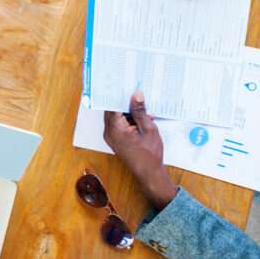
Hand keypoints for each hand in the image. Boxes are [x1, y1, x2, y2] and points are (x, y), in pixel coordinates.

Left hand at [103, 92, 178, 209]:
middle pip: (112, 110)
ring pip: (116, 117)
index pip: (112, 105)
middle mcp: (109, 132)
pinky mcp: (115, 140)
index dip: (119, 95)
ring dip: (128, 112)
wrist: (149, 173)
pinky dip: (128, 120)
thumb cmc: (150, 154)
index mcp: (115, 128)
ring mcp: (111, 137)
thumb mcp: (148, 129)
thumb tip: (136, 95)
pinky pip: (119, 125)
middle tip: (134, 92)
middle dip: (124, 102)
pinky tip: (143, 119)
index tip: (126, 85)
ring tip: (143, 109)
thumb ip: (140, 111)